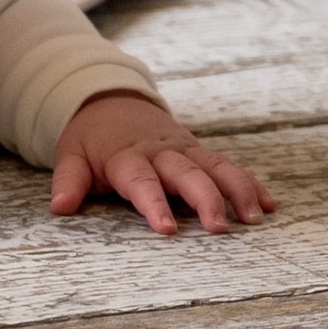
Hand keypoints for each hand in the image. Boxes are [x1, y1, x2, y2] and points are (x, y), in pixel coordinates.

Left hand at [50, 90, 275, 235]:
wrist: (108, 99)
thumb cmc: (91, 139)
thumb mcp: (71, 155)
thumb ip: (68, 181)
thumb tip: (59, 208)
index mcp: (126, 157)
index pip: (140, 180)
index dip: (152, 203)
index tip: (167, 228)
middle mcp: (159, 152)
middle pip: (186, 173)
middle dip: (204, 198)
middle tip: (220, 228)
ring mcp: (183, 149)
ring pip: (214, 166)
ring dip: (237, 190)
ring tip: (256, 217)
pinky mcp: (198, 151)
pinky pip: (227, 165)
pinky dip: (249, 183)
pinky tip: (268, 204)